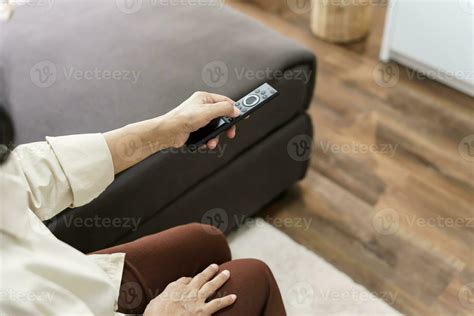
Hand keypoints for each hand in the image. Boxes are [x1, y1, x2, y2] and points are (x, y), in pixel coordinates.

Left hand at [104, 91, 238, 173]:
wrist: (167, 132)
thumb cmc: (182, 119)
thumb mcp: (208, 112)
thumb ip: (224, 110)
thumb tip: (236, 110)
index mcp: (204, 98)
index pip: (224, 101)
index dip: (234, 109)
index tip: (242, 115)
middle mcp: (202, 107)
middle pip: (221, 117)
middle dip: (225, 127)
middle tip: (230, 133)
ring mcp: (198, 119)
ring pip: (215, 128)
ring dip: (216, 137)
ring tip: (212, 143)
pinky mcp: (195, 129)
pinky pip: (207, 135)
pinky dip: (208, 140)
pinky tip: (205, 143)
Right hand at [144, 264, 236, 315]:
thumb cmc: (155, 315)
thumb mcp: (153, 304)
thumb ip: (160, 300)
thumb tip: (161, 302)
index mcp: (175, 288)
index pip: (184, 280)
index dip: (189, 280)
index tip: (192, 280)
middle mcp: (188, 291)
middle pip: (201, 278)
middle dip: (209, 271)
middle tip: (215, 266)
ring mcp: (197, 300)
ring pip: (212, 286)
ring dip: (221, 279)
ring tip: (227, 273)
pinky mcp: (203, 311)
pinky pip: (218, 303)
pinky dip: (226, 300)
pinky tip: (234, 297)